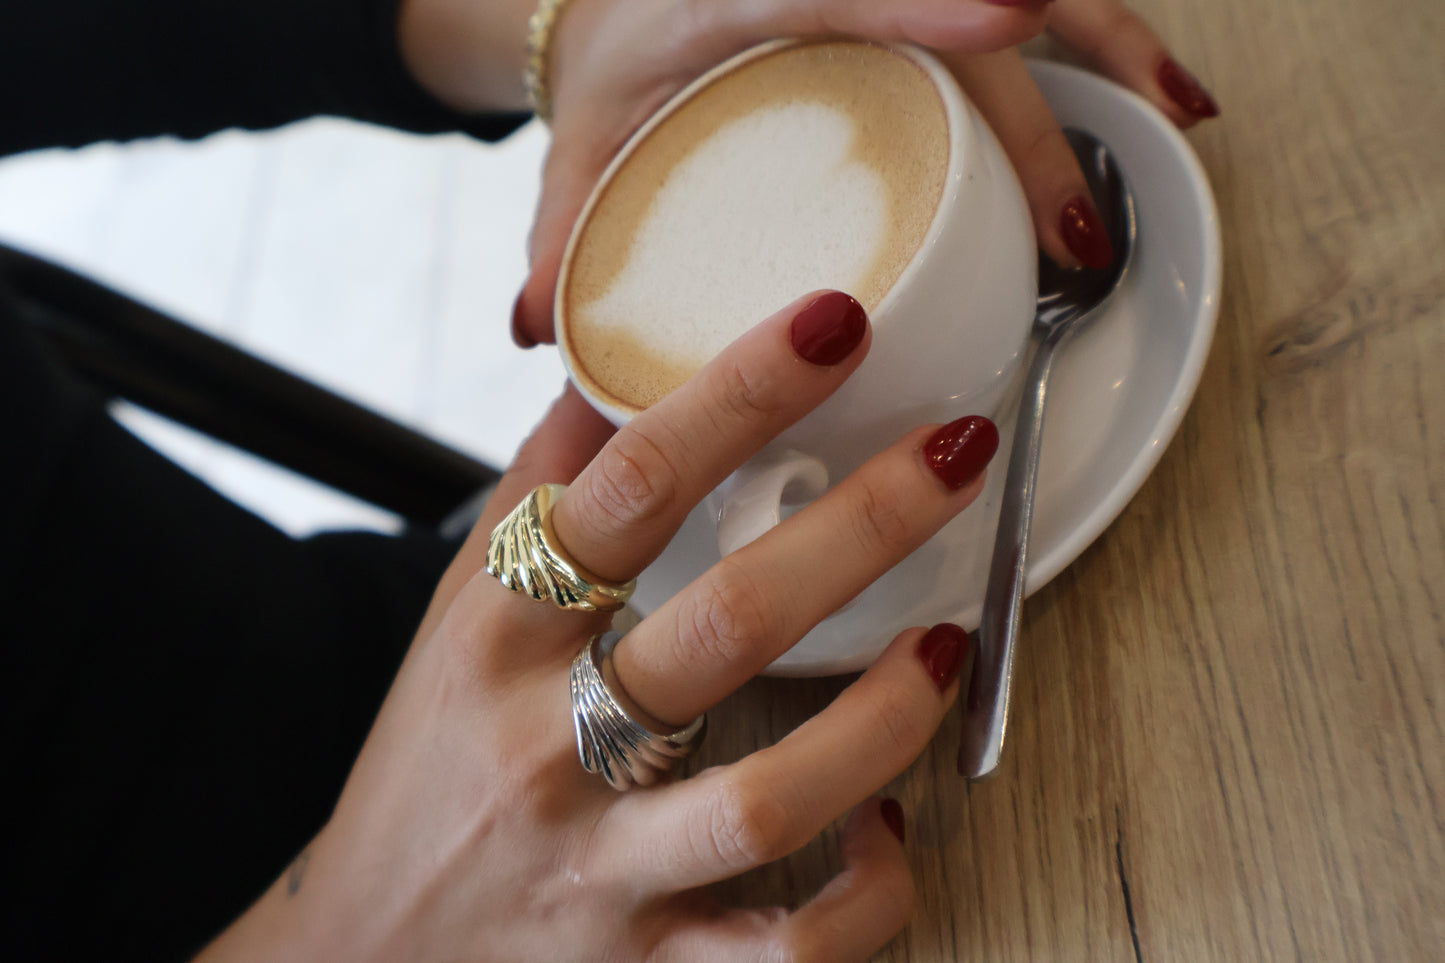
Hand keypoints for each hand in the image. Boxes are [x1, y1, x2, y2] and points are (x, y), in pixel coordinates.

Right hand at [197, 291, 999, 960]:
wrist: (359, 953)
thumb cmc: (427, 768)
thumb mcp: (457, 616)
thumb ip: (539, 491)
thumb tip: (611, 361)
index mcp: (496, 637)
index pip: (625, 489)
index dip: (737, 395)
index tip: (833, 323)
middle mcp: (546, 747)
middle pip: (726, 623)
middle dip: (861, 526)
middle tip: (956, 449)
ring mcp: (602, 868)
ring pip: (774, 798)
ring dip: (885, 717)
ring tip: (946, 642)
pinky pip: (787, 950)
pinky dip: (863, 892)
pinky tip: (887, 827)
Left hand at [503, 0, 1217, 344]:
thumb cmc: (616, 62)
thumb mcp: (581, 141)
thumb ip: (563, 231)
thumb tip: (536, 328)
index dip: (930, 3)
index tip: (1014, 20)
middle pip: (961, 19)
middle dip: (1032, 118)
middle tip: (1070, 233)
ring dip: (1108, 48)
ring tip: (1171, 119)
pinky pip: (1036, 7)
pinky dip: (1101, 38)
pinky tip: (1149, 86)